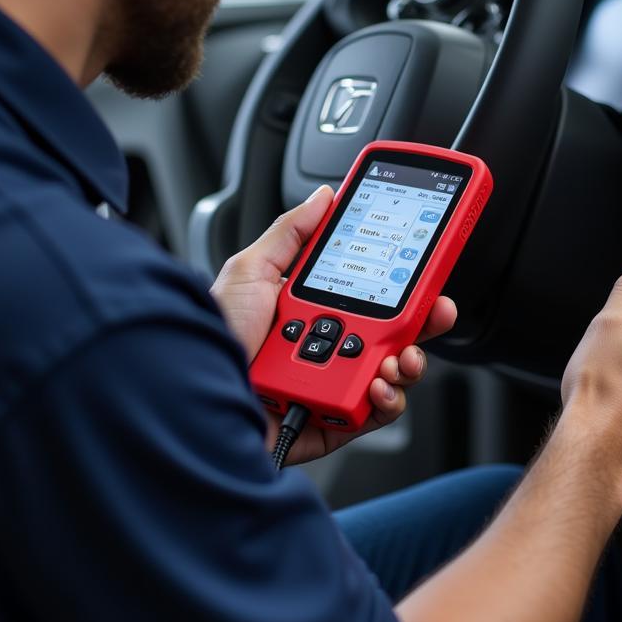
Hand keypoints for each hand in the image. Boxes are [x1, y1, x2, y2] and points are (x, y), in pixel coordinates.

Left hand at [211, 187, 456, 462]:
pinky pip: (373, 414)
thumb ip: (291, 232)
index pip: (372, 296)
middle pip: (393, 336)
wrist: (188, 394)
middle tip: (433, 313)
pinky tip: (374, 386)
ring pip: (391, 375)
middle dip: (421, 325)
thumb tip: (324, 197)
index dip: (405, 284)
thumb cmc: (211, 334)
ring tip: (394, 358)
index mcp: (312, 312)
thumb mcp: (251, 270)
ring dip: (405, 363)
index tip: (428, 269)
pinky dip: (384, 400)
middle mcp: (326, 349)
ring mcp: (330, 386)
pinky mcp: (330, 424)